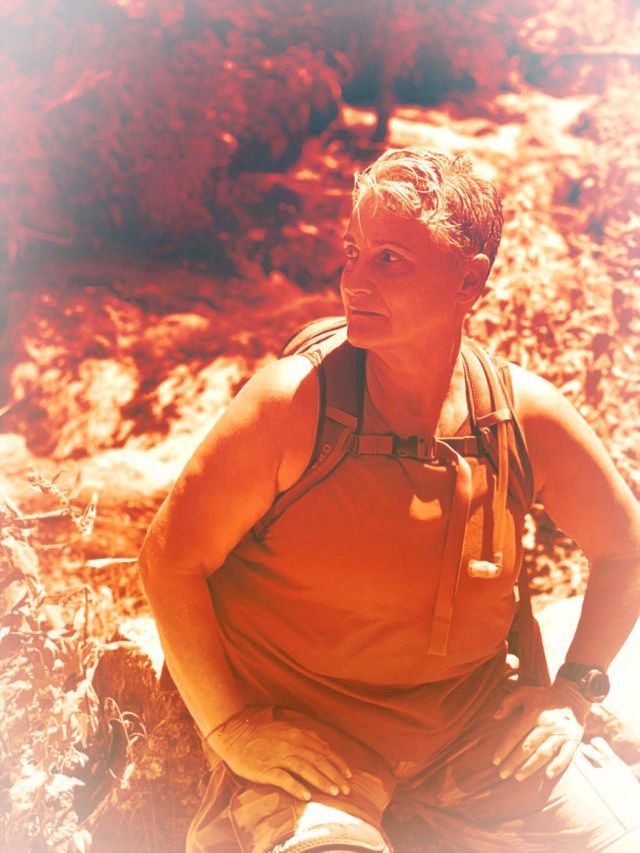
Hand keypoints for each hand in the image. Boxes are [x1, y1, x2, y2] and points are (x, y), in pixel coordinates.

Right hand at [208, 707, 351, 801]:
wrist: (235, 734)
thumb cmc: (262, 734)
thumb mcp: (286, 729)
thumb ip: (304, 737)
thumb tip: (323, 747)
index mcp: (297, 734)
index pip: (324, 750)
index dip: (338, 763)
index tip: (349, 775)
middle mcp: (291, 744)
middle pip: (319, 760)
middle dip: (335, 775)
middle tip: (347, 789)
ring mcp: (278, 756)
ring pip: (306, 769)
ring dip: (321, 781)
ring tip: (334, 792)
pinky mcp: (266, 769)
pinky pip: (284, 779)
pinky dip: (297, 787)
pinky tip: (307, 796)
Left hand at [492, 683, 589, 782]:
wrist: (572, 696)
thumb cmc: (543, 697)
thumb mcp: (524, 692)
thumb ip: (508, 702)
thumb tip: (495, 717)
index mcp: (533, 713)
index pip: (515, 734)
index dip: (504, 748)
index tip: (495, 761)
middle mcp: (546, 724)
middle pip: (527, 746)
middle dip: (513, 762)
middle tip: (503, 774)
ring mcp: (560, 733)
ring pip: (544, 753)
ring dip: (531, 766)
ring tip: (518, 777)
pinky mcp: (573, 739)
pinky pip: (566, 755)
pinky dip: (558, 766)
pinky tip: (548, 775)